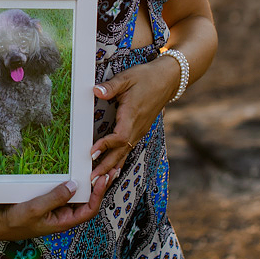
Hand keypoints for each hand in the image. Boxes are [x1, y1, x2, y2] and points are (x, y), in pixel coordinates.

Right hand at [0, 173, 110, 241]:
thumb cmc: (15, 221)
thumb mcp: (35, 209)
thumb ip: (54, 198)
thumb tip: (74, 185)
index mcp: (63, 221)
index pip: (89, 209)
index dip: (99, 195)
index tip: (103, 179)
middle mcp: (62, 214)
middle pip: (87, 200)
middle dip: (99, 186)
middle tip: (109, 169)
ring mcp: (55, 207)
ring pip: (76, 195)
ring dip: (87, 182)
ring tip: (97, 167)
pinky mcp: (47, 199)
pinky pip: (63, 190)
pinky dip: (71, 180)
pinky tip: (75, 170)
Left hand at [90, 59, 177, 179]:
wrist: (168, 79)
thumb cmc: (146, 77)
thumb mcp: (127, 78)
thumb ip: (111, 87)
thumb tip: (96, 91)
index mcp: (132, 115)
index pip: (119, 137)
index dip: (105, 146)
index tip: (91, 153)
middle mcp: (137, 127)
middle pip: (121, 151)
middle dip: (106, 166)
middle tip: (92, 179)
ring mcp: (140, 130)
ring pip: (125, 152)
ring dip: (111, 167)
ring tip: (98, 181)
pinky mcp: (140, 129)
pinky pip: (129, 148)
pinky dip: (120, 160)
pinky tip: (113, 170)